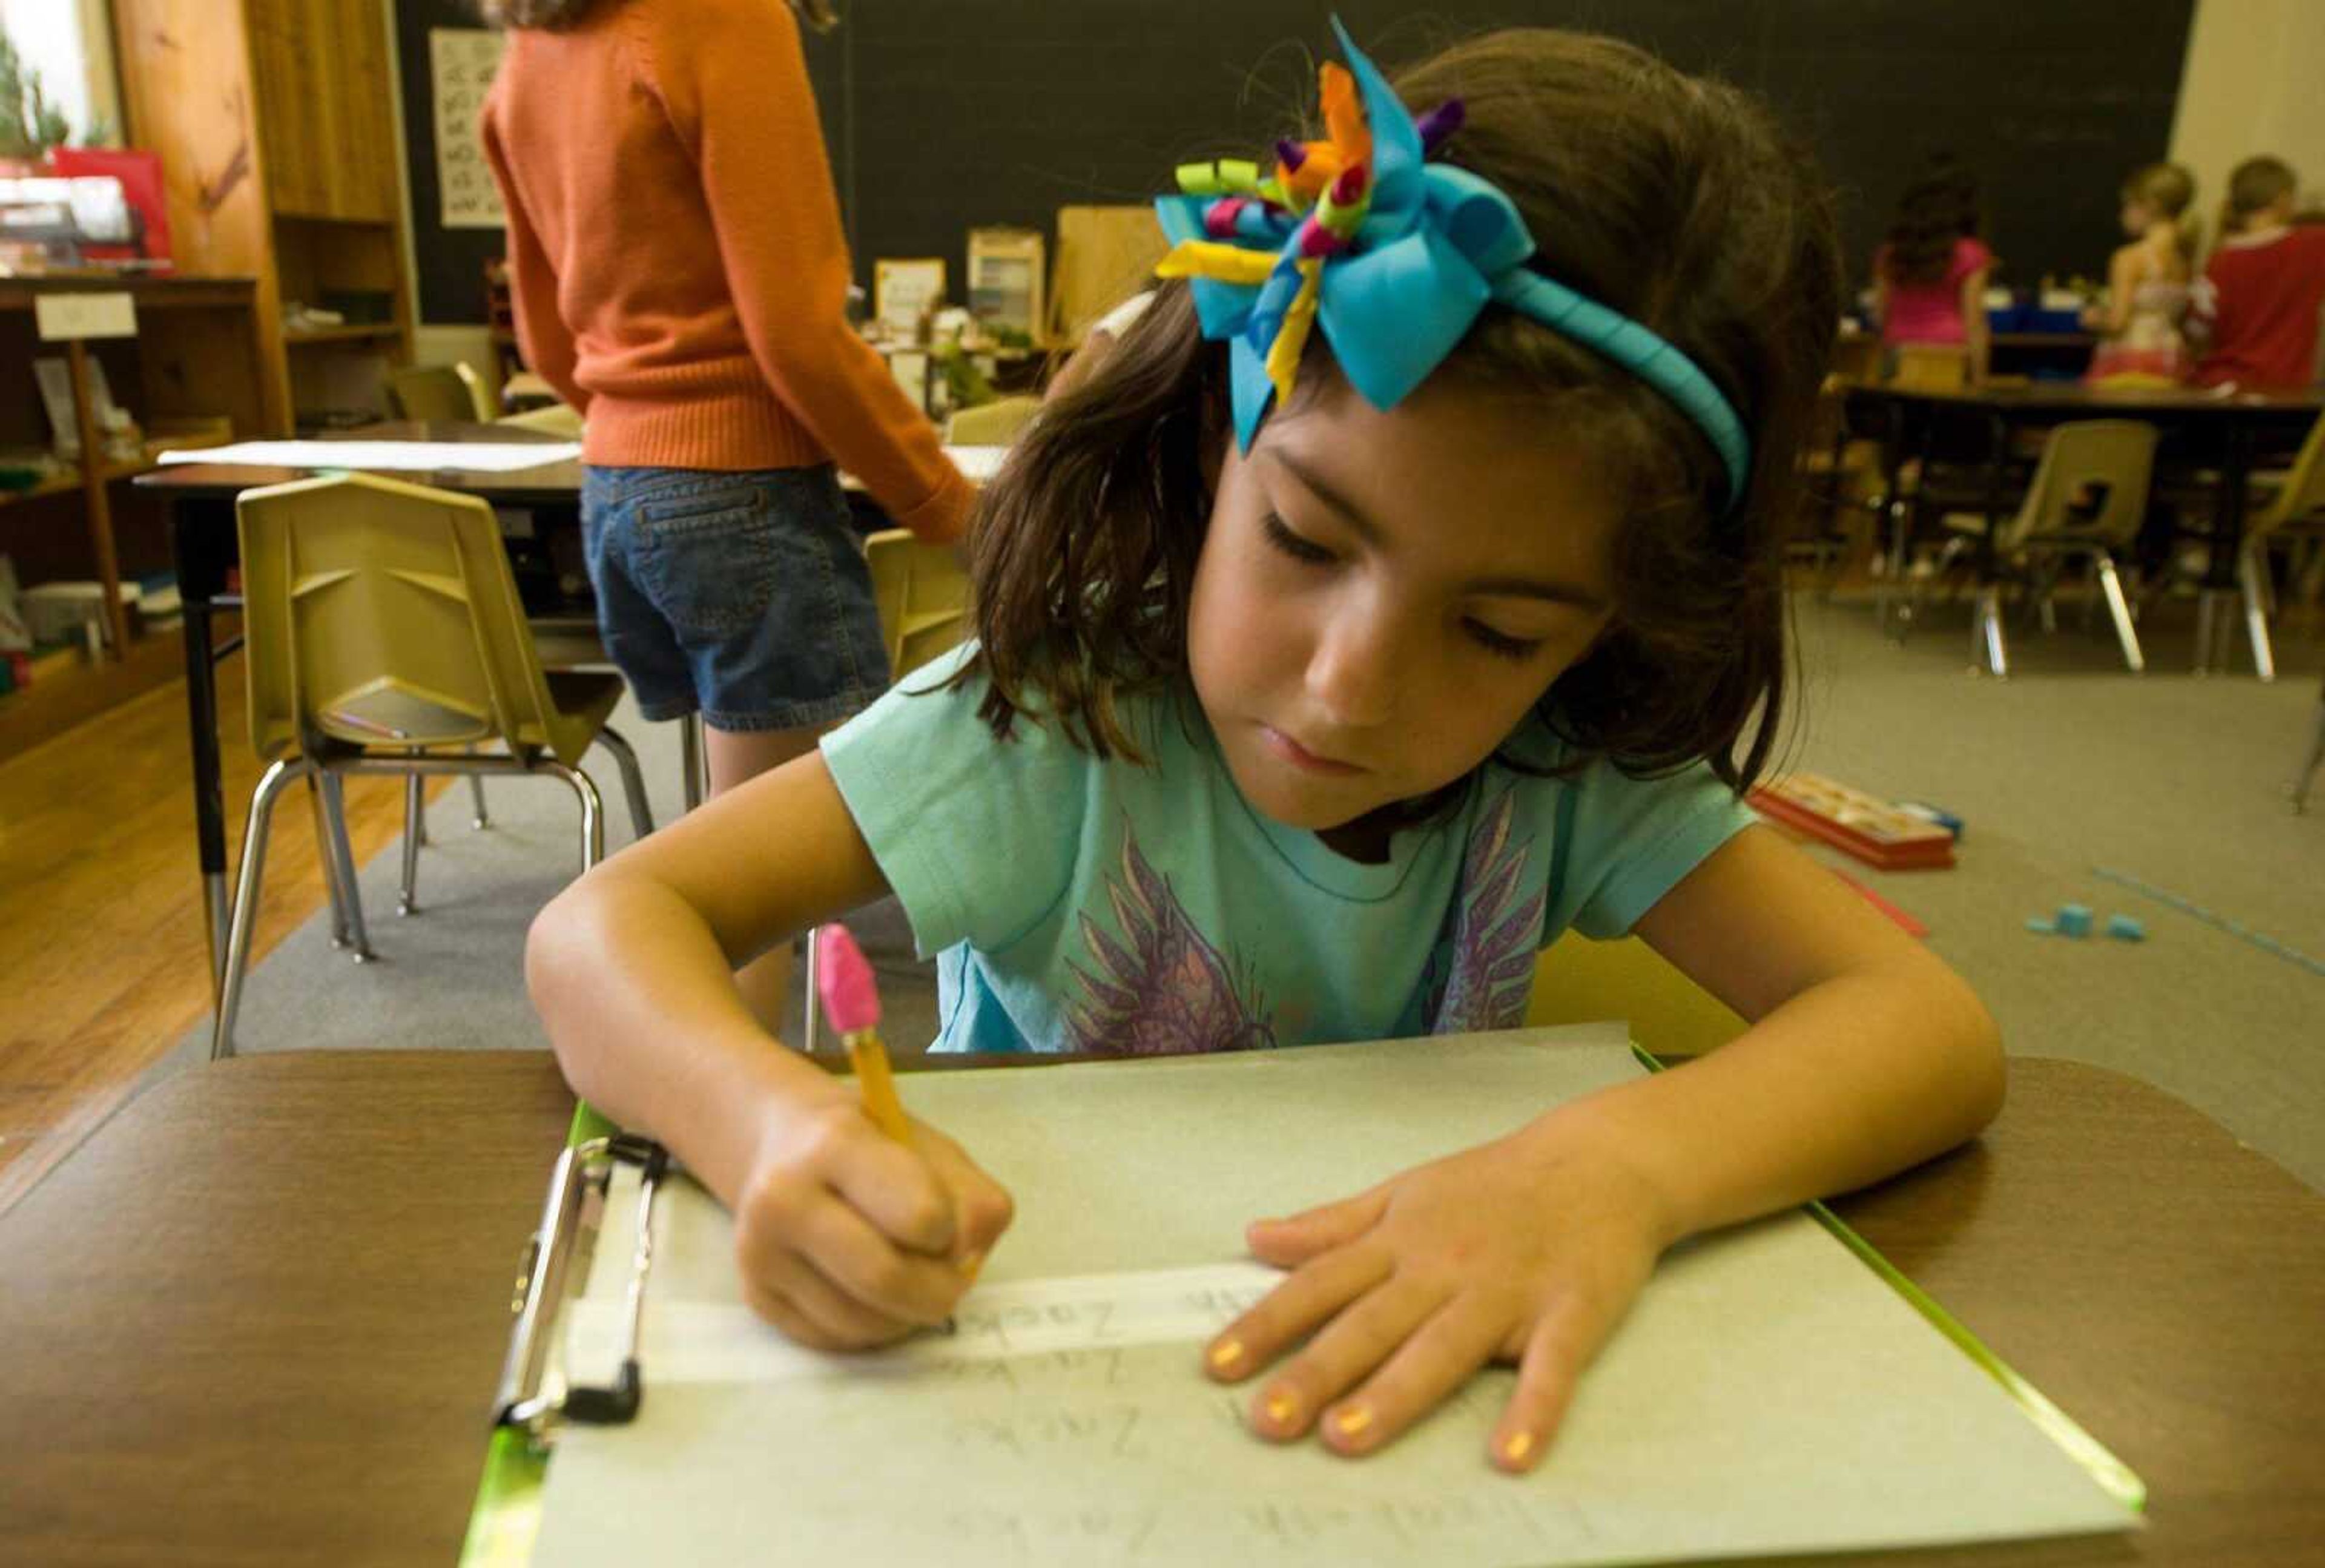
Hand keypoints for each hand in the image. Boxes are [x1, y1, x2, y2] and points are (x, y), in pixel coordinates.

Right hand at [733, 1099, 1012, 1350]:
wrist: (788, 1146)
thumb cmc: (877, 1148)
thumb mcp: (935, 1150)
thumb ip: (973, 1202)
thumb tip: (965, 1265)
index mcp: (836, 1144)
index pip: (919, 1217)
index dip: (948, 1232)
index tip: (944, 1225)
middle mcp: (784, 1197)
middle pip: (884, 1280)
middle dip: (936, 1293)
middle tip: (950, 1283)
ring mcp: (760, 1250)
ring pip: (859, 1323)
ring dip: (905, 1316)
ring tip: (911, 1283)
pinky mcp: (755, 1294)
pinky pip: (834, 1340)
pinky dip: (871, 1328)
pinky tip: (873, 1295)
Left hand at [1203, 1117, 1674, 1471]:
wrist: (1602, 1161)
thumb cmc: (1495, 1184)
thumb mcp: (1404, 1192)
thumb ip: (1331, 1224)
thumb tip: (1256, 1238)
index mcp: (1400, 1240)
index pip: (1319, 1285)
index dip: (1266, 1324)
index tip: (1216, 1365)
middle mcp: (1444, 1267)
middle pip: (1370, 1324)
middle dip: (1316, 1373)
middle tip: (1267, 1421)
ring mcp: (1507, 1291)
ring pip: (1442, 1348)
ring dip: (1394, 1394)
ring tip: (1347, 1438)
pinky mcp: (1570, 1312)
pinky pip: (1549, 1368)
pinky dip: (1532, 1410)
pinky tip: (1509, 1455)